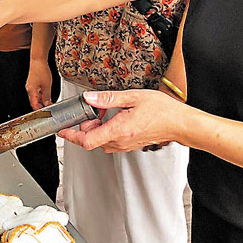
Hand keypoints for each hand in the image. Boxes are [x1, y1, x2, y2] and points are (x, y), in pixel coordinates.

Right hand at [26, 58, 53, 109]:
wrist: (38, 61)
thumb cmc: (41, 70)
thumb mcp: (47, 86)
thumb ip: (47, 96)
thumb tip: (48, 104)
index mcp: (31, 91)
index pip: (34, 105)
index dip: (40, 110)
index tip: (46, 112)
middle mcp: (30, 90)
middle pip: (35, 102)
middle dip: (42, 106)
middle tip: (49, 108)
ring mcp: (31, 86)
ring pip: (36, 97)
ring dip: (42, 101)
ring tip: (50, 102)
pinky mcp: (33, 84)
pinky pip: (37, 92)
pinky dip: (42, 95)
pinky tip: (47, 96)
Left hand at [58, 89, 185, 152]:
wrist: (180, 123)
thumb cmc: (162, 110)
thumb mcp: (133, 97)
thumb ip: (108, 99)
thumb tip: (90, 98)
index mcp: (119, 130)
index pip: (87, 140)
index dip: (71, 136)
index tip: (63, 130)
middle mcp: (121, 142)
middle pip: (91, 140)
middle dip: (86, 125)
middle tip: (92, 109)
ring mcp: (126, 145)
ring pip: (101, 140)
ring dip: (97, 128)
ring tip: (104, 111)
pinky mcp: (130, 145)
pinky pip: (111, 140)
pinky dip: (106, 130)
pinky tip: (114, 117)